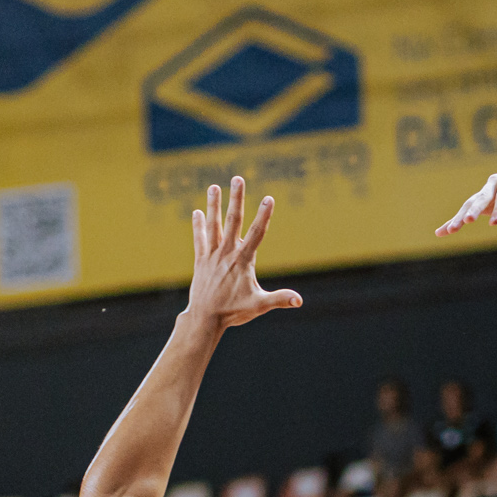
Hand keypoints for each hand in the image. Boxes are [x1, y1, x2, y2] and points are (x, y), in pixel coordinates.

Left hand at [185, 177, 301, 329]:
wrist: (204, 318)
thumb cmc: (234, 312)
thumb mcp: (259, 305)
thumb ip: (279, 299)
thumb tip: (299, 300)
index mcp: (243, 260)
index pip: (257, 233)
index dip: (264, 215)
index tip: (269, 198)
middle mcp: (226, 253)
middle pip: (233, 220)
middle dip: (236, 198)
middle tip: (237, 179)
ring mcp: (212, 255)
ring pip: (213, 225)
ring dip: (214, 205)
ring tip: (214, 187)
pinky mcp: (201, 261)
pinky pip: (200, 239)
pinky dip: (198, 225)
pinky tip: (197, 212)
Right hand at [435, 167, 496, 235]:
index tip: (495, 223)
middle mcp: (496, 182)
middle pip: (482, 196)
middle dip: (474, 210)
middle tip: (466, 222)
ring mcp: (488, 193)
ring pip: (471, 205)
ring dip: (460, 218)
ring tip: (450, 231)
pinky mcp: (483, 205)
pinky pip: (467, 214)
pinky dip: (455, 222)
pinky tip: (441, 232)